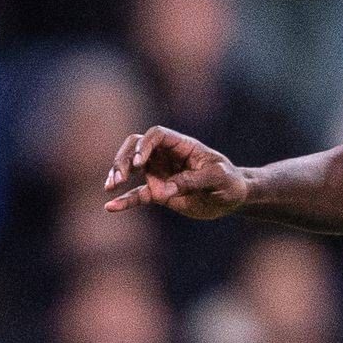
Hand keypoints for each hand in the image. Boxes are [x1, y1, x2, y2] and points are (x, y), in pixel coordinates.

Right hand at [103, 126, 244, 218]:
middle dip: (124, 158)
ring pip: (131, 167)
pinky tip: (110, 207)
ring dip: (118, 174)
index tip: (140, 163)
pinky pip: (137, 194)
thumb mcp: (218, 179)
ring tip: (111, 186)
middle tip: (120, 176)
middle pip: (136, 146)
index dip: (145, 146)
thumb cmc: (230, 182)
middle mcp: (167, 155)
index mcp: (182, 145)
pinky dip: (124, 200)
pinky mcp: (159, 192)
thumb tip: (163, 191)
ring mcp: (161, 173)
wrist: (233, 198)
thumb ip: (192, 181)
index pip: (156, 135)